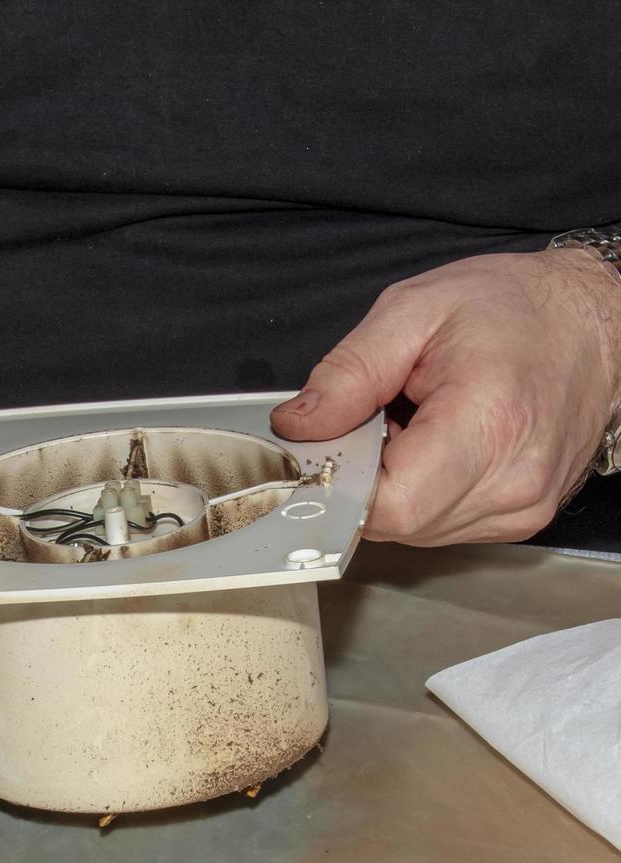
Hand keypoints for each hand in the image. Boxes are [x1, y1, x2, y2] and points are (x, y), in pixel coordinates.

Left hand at [270, 249, 620, 545]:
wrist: (597, 319)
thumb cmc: (516, 308)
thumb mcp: (413, 311)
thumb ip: (347, 373)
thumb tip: (297, 426)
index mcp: (489, 425)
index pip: (389, 504)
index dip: (338, 483)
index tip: (320, 448)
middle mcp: (513, 482)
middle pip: (394, 521)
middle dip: (360, 477)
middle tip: (367, 421)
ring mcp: (521, 508)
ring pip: (412, 529)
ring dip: (390, 485)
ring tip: (409, 425)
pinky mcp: (520, 517)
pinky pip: (439, 523)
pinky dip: (418, 490)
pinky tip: (430, 445)